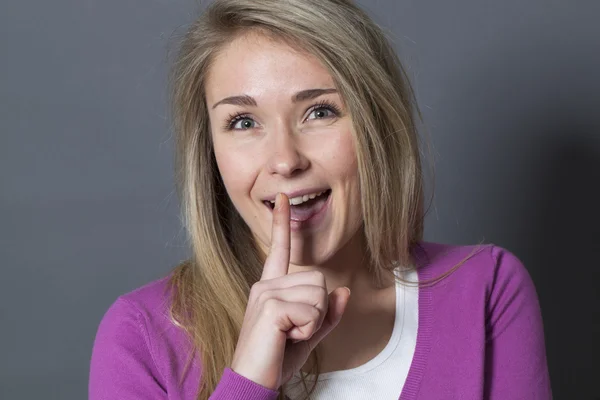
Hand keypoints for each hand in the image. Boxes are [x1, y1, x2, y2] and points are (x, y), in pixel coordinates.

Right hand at [230, 193, 350, 389]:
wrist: (253, 383)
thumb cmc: (276, 359)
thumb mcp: (308, 336)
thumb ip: (326, 315)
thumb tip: (344, 293)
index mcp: (270, 287)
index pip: (279, 249)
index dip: (282, 222)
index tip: (282, 197)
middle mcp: (265, 284)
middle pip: (319, 280)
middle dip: (318, 311)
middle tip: (294, 331)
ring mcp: (265, 293)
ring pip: (319, 294)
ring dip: (313, 322)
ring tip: (289, 336)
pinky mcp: (270, 306)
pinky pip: (312, 311)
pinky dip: (308, 330)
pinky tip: (287, 339)